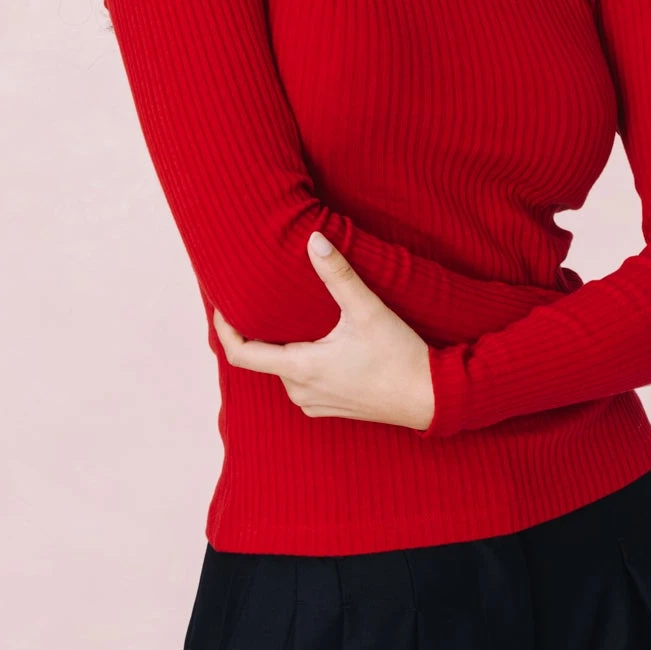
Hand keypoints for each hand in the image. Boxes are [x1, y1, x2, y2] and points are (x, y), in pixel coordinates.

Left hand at [212, 230, 435, 431]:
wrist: (429, 399)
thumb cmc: (399, 356)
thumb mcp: (367, 311)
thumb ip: (338, 275)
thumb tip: (314, 240)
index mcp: (301, 368)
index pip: (242, 354)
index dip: (225, 330)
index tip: (221, 307)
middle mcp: (300, 392)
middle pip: (264, 358)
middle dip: (261, 331)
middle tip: (262, 301)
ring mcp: (314, 404)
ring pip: (284, 371)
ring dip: (285, 348)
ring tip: (292, 319)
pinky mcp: (330, 409)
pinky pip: (302, 385)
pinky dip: (302, 364)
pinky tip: (320, 345)